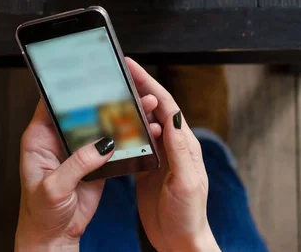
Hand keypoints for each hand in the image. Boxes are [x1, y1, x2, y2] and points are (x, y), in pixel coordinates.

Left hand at [15, 96, 157, 250]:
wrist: (55, 238)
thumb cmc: (40, 214)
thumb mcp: (54, 187)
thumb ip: (77, 164)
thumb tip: (102, 144)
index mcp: (40, 138)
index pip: (52, 102)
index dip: (69, 87)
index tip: (88, 74)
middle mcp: (59, 139)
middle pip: (82, 110)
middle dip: (102, 98)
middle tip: (124, 86)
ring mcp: (79, 150)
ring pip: (100, 125)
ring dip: (118, 116)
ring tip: (139, 104)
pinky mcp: (95, 163)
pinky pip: (111, 145)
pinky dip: (126, 137)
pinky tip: (140, 129)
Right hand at [126, 58, 219, 251]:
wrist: (181, 241)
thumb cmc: (189, 215)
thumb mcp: (186, 181)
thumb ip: (179, 149)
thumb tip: (172, 116)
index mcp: (184, 144)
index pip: (166, 105)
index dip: (148, 82)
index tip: (132, 67)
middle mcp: (173, 145)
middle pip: (154, 107)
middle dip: (137, 86)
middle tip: (118, 71)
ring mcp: (160, 156)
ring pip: (143, 121)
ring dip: (129, 104)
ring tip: (111, 90)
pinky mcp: (148, 168)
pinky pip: (136, 141)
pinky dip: (124, 128)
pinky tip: (111, 123)